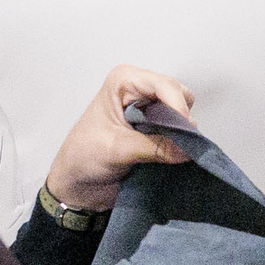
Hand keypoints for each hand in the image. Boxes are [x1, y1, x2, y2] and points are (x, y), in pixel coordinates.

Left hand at [44, 65, 196, 212]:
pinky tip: (172, 153)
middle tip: (179, 143)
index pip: (164, 85)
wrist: (76, 183)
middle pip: (178, 95)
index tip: (186, 131)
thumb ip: (154, 147)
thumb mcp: (118, 148)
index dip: (178, 106)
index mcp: (124, 82)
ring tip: (170, 150)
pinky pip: (180, 129)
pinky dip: (180, 141)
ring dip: (181, 131)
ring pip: (183, 112)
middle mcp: (139, 89)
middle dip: (181, 118)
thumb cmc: (83, 157)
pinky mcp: (155, 128)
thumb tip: (188, 149)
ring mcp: (148, 108)